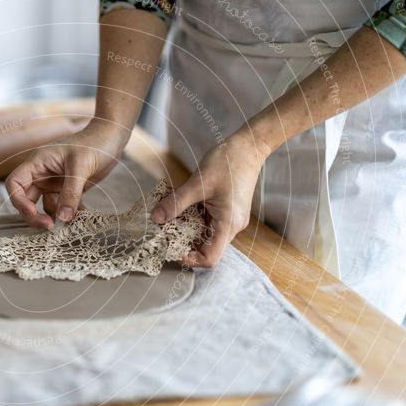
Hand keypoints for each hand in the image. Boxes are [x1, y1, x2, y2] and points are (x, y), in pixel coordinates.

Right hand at [5, 120, 129, 229]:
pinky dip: (70, 215)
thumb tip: (62, 219)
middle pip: (27, 201)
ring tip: (72, 220)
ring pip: (45, 207)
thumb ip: (71, 193)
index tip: (33, 213)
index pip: (15, 184)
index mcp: (37, 163)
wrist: (112, 138)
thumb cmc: (95, 143)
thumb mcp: (81, 167)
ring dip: (56, 217)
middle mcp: (42, 174)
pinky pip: (63, 208)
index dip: (18, 201)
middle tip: (51, 227)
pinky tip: (83, 214)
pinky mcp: (67, 190)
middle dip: (35, 216)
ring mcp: (54, 183)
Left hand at [150, 132, 269, 267]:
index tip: (172, 249)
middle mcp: (231, 225)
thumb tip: (156, 218)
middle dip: (184, 242)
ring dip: (186, 228)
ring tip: (169, 218)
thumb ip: (176, 203)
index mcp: (228, 224)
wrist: (248, 146)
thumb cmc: (228, 162)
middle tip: (164, 232)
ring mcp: (229, 218)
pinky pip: (206, 221)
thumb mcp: (197, 183)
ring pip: (204, 233)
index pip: (211, 257)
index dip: (191, 259)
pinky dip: (192, 218)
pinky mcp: (225, 210)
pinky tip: (179, 207)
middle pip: (206, 247)